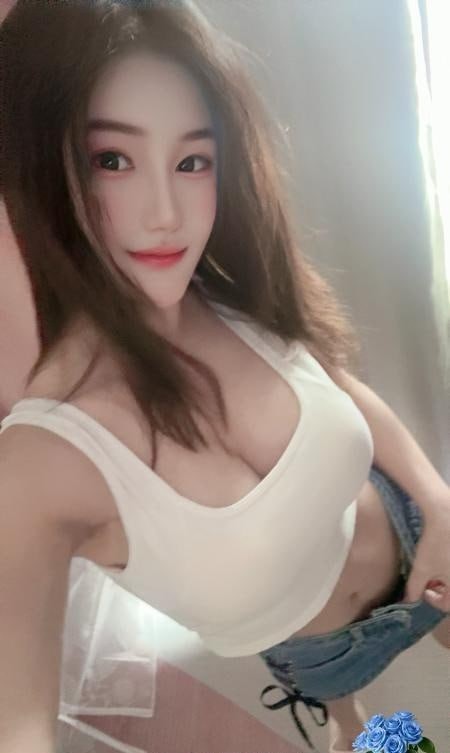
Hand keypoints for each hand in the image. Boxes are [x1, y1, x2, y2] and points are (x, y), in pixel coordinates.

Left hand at [401, 494, 449, 612]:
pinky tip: (441, 552)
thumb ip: (414, 588)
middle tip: (427, 576)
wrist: (447, 513)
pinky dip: (447, 563)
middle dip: (438, 586)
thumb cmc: (436, 543)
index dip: (432, 600)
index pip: (447, 605)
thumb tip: (407, 602)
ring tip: (433, 563)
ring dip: (443, 575)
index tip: (422, 588)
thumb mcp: (422, 567)